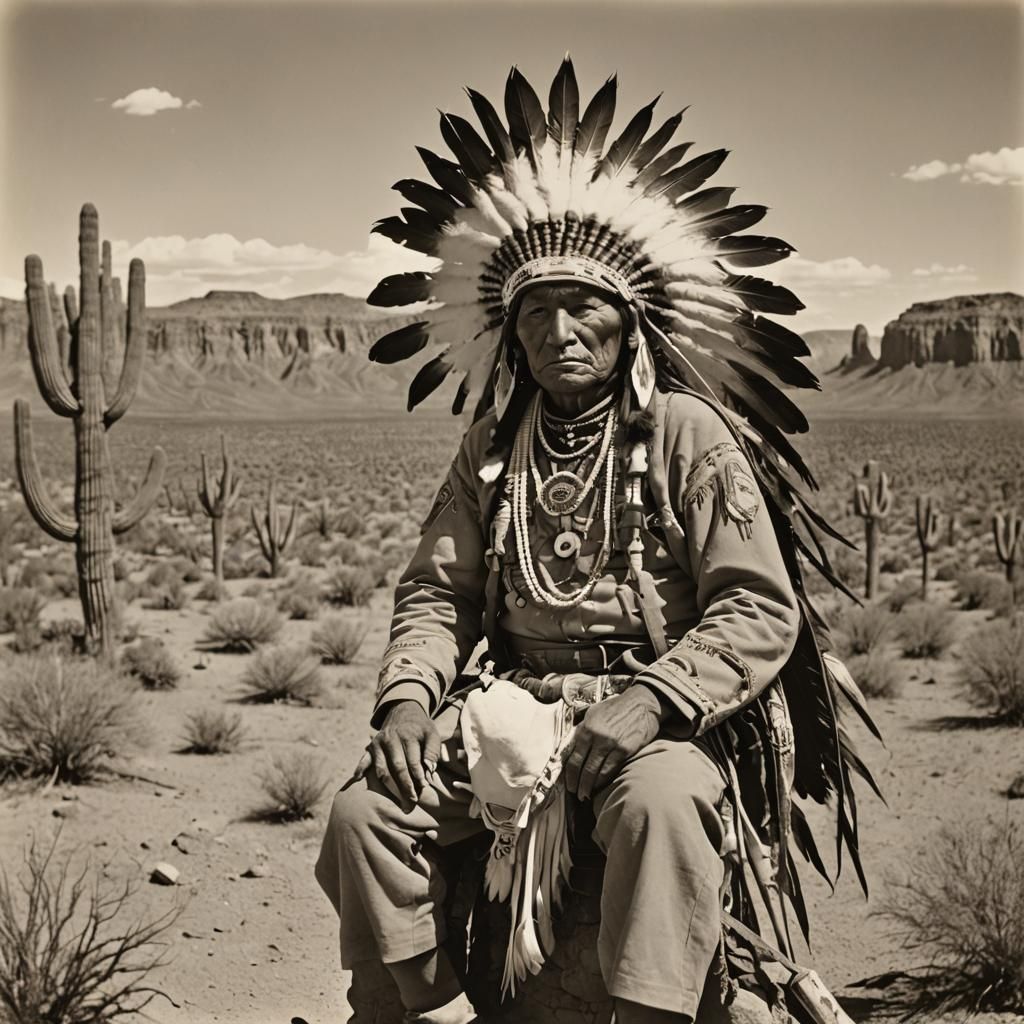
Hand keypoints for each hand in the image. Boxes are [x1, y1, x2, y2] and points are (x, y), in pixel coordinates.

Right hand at [369, 701, 440, 811]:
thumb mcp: (432, 733)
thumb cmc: (421, 728)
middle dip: (405, 787)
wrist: (403, 711)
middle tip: (411, 803)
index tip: (423, 789)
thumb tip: (429, 769)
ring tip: (398, 801)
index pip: (413, 761)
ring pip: (382, 769)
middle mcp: (392, 739)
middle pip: (397, 767)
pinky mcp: (371, 746)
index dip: (419, 776)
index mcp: (408, 736)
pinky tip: (357, 778)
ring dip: (389, 786)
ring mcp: (379, 743)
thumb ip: (432, 751)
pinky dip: (360, 768)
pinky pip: (365, 759)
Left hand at [563, 686, 664, 800]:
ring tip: (586, 794)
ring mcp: (611, 744)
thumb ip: (582, 730)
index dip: (569, 774)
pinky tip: (600, 786)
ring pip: (595, 772)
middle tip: (577, 794)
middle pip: (582, 768)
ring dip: (589, 786)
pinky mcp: (625, 750)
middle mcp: (596, 737)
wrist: (642, 703)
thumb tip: (571, 747)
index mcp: (586, 728)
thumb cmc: (616, 707)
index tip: (568, 783)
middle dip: (577, 784)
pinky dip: (603, 780)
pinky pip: (610, 770)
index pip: (572, 757)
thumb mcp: (594, 713)